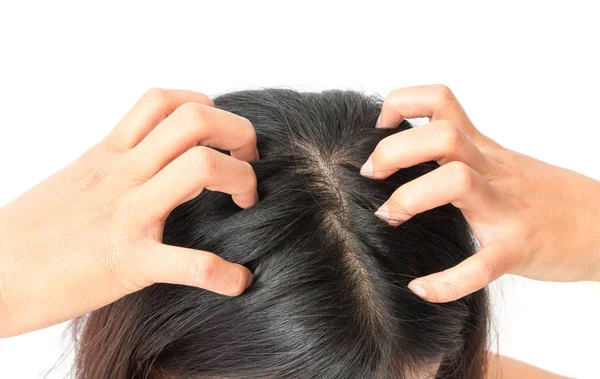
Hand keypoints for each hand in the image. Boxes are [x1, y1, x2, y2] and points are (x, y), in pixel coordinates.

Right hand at [0, 89, 258, 336]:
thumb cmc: (31, 231)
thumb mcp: (77, 180)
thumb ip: (117, 164)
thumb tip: (153, 159)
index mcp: (110, 155)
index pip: (165, 101)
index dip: (207, 106)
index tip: (221, 135)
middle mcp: (123, 175)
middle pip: (195, 121)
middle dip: (239, 133)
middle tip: (248, 161)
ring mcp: (127, 215)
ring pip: (200, 167)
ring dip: (241, 179)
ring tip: (246, 204)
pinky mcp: (127, 262)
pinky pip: (189, 262)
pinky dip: (223, 273)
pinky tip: (238, 281)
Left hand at [361, 84, 599, 302]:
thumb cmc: (544, 197)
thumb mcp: (499, 163)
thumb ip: (459, 155)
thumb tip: (406, 156)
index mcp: (483, 150)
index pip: (441, 101)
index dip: (402, 103)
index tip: (381, 127)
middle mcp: (492, 170)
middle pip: (440, 136)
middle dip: (393, 151)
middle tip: (371, 175)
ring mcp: (506, 208)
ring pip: (457, 181)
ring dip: (411, 197)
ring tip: (389, 216)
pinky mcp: (518, 248)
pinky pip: (480, 265)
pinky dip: (446, 281)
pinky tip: (421, 288)